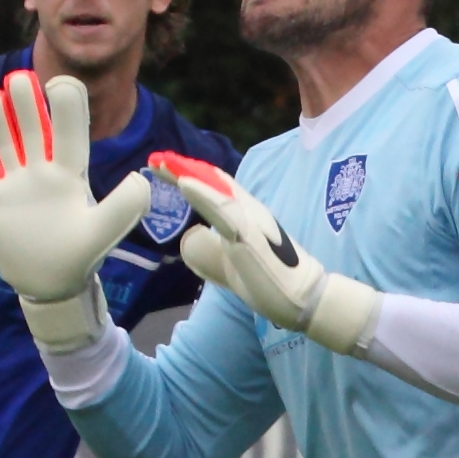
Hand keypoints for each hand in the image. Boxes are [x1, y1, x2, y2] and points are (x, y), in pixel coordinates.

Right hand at [0, 69, 152, 348]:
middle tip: (19, 78)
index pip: (71, 131)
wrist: (49, 283)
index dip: (67, 106)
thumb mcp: (103, 233)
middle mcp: (44, 170)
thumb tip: (139, 179)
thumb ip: (123, 207)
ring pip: (7, 141)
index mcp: (72, 173)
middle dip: (27, 103)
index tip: (59, 87)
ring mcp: (17, 181)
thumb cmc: (79, 256)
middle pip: (35, 128)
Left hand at [162, 154, 384, 358]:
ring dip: (187, 174)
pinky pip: (223, 209)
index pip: (212, 187)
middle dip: (182, 168)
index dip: (187, 174)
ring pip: (215, 190)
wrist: (303, 298)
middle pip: (211, 181)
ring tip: (162, 164)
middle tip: (155, 159)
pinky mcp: (250, 234)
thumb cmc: (268, 281)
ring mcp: (250, 220)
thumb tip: (190, 234)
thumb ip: (210, 249)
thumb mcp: (228, 261)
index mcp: (242, 215)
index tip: (160, 167)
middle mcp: (248, 210)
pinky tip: (184, 184)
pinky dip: (203, 194)